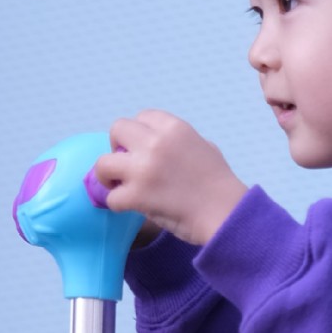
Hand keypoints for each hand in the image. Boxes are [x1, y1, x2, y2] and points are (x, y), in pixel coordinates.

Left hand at [94, 111, 248, 245]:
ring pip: (103, 163)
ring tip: (118, 186)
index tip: (144, 150)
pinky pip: (111, 197)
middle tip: (128, 165)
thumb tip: (167, 147)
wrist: (228, 215)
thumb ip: (183, 142)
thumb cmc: (222, 187)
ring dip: (108, 175)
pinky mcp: (138, 195)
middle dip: (118, 147)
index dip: (140, 135)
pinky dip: (118, 204)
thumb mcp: (206, 148)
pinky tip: (130, 207)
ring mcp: (144, 168)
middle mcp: (156, 142)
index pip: (142, 117)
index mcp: (174, 128)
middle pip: (117, 130)